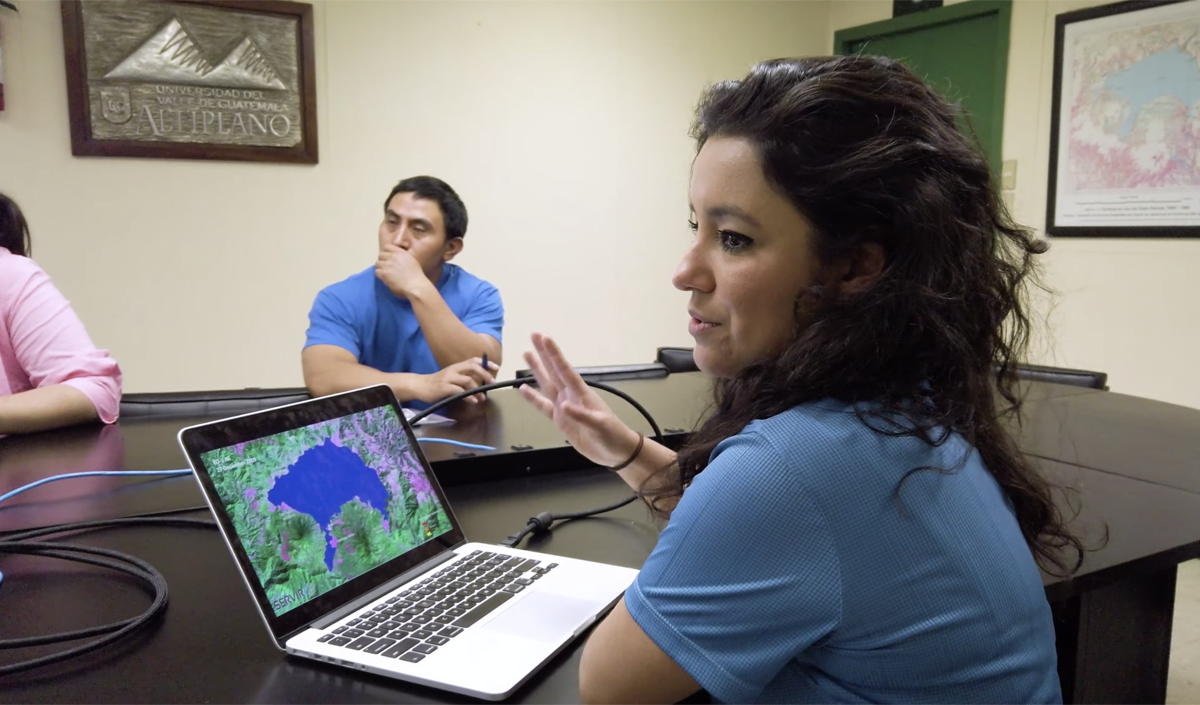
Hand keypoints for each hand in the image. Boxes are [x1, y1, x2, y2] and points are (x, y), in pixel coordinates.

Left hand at [375, 245, 430, 298]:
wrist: (415, 284)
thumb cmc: (417, 275)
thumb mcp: (411, 260)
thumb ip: (402, 258)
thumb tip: (396, 261)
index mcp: (400, 252)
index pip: (387, 246)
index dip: (386, 252)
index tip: (388, 257)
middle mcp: (393, 256)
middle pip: (380, 255)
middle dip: (382, 260)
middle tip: (386, 266)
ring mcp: (387, 265)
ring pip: (377, 263)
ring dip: (380, 267)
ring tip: (384, 272)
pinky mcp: (384, 273)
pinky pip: (376, 272)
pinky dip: (379, 275)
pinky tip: (384, 278)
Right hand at [415, 358, 498, 404]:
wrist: (420, 386)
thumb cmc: (437, 383)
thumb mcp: (451, 377)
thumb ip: (463, 378)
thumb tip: (479, 384)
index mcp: (456, 366)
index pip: (473, 360)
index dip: (486, 362)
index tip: (496, 367)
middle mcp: (453, 370)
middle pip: (472, 367)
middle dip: (485, 374)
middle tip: (492, 382)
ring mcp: (448, 378)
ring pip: (467, 380)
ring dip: (477, 389)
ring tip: (482, 397)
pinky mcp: (444, 388)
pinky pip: (459, 391)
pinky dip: (468, 396)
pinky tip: (473, 401)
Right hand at [518, 333, 640, 468]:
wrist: (615, 451)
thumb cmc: (612, 435)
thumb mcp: (599, 425)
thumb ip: (582, 415)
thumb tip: (564, 405)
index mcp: (582, 393)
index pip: (565, 370)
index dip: (555, 355)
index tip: (545, 339)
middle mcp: (571, 395)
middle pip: (554, 371)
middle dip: (544, 354)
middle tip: (534, 335)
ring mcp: (564, 406)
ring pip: (547, 384)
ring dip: (537, 370)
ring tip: (526, 354)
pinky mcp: (560, 420)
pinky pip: (543, 406)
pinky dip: (533, 398)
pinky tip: (524, 389)